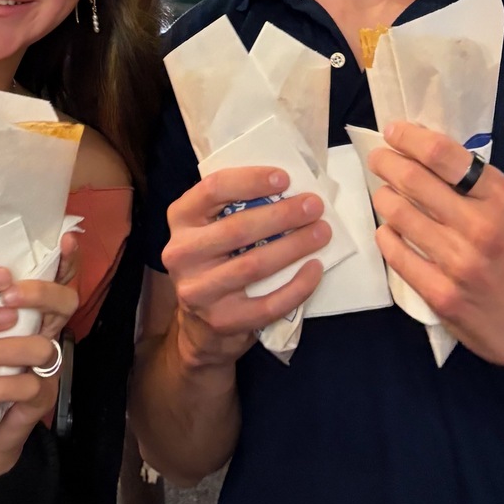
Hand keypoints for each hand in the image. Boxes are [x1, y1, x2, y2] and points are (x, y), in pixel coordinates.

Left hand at [0, 230, 81, 481]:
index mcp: (34, 312)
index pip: (59, 277)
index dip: (66, 259)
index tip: (65, 238)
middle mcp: (48, 334)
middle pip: (66, 303)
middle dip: (39, 294)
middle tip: (7, 295)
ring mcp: (46, 369)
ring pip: (43, 347)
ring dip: (5, 348)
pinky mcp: (39, 401)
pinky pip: (27, 388)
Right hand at [161, 167, 328, 373]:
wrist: (199, 324)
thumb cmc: (215, 259)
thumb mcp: (210, 226)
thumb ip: (234, 206)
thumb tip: (290, 187)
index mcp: (181, 218)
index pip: (213, 189)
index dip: (250, 180)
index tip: (285, 178)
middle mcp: (182, 253)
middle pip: (238, 228)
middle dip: (283, 214)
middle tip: (314, 206)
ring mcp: (200, 291)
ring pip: (254, 265)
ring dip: (294, 246)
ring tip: (322, 232)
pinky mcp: (222, 321)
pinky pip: (267, 304)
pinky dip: (297, 286)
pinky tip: (314, 269)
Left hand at [367, 122, 503, 390]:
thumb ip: (474, 183)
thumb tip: (422, 152)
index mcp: (502, 198)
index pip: (444, 155)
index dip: (410, 137)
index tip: (393, 131)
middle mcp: (481, 227)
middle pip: (413, 180)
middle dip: (386, 163)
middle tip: (378, 159)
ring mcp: (459, 264)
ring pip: (399, 216)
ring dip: (384, 198)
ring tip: (384, 195)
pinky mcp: (442, 297)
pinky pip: (397, 256)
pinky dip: (387, 237)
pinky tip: (389, 231)